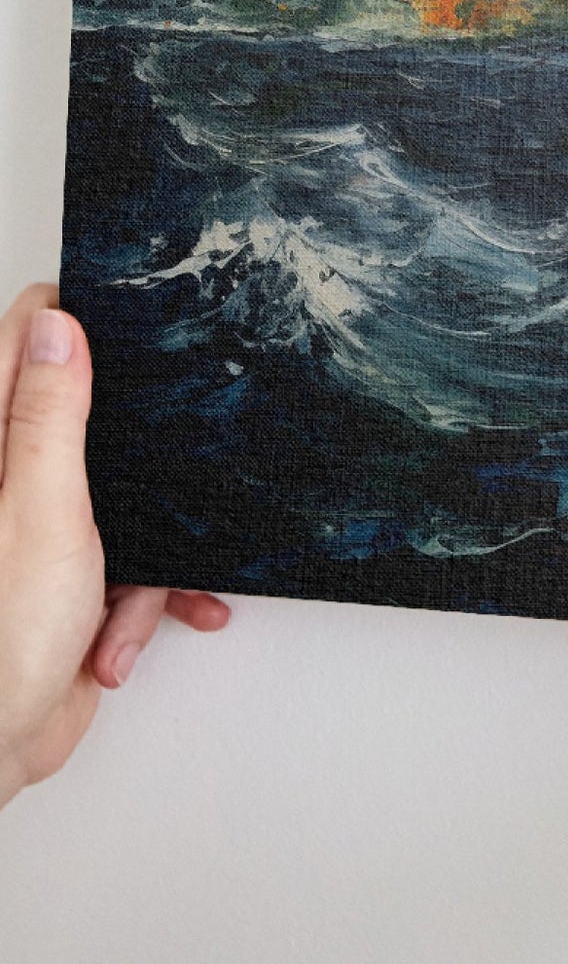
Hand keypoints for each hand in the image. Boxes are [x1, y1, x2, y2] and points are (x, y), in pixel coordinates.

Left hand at [0, 284, 229, 807]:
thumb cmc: (0, 642)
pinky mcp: (69, 577)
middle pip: (83, 418)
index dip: (72, 323)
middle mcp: (9, 484)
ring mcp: (39, 531)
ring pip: (123, 496)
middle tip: (157, 453)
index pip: (22, 343)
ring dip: (148, 550)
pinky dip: (143, 599)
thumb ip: (50, 418)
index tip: (127, 321)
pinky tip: (131, 633)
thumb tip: (57, 326)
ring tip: (131, 597)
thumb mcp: (42, 511)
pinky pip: (131, 561)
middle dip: (136, 448)